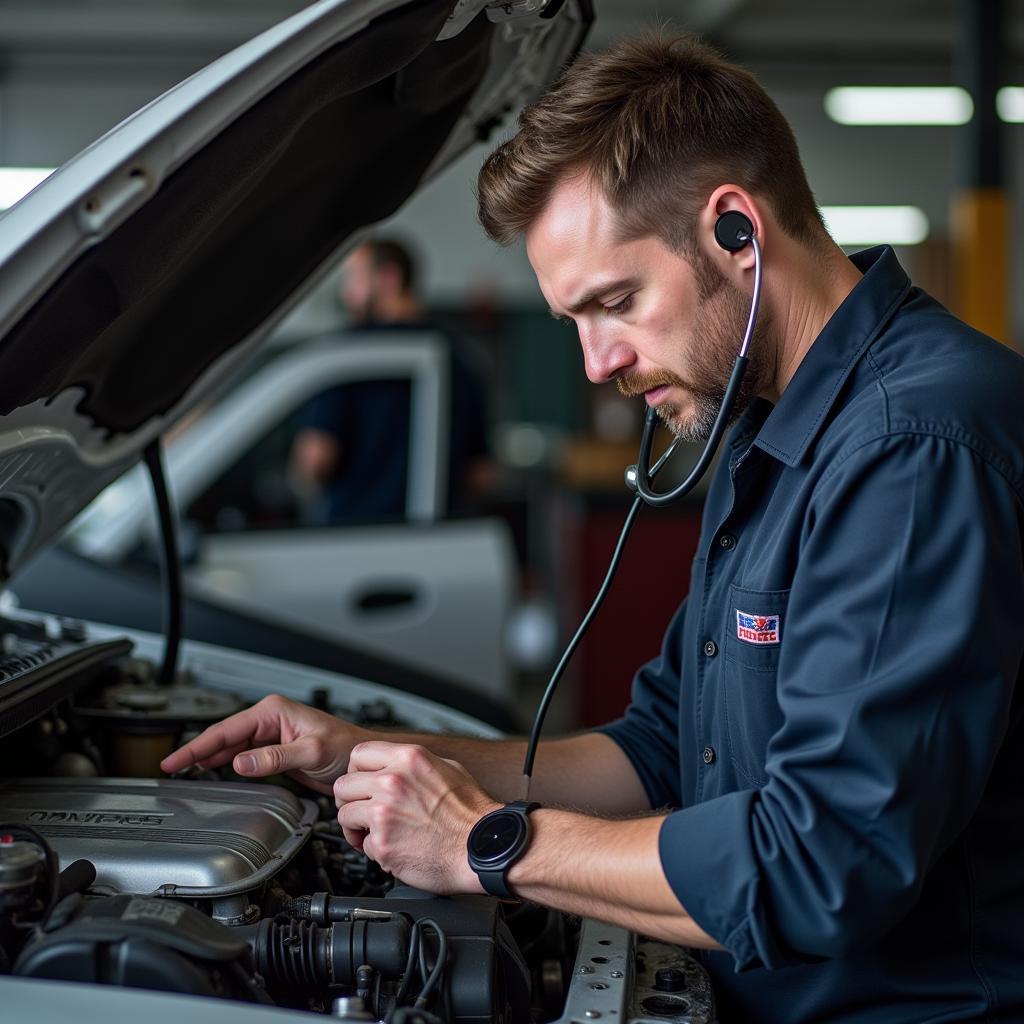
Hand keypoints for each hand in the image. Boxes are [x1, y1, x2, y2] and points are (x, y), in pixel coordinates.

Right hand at [160, 694, 369, 794]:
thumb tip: (241, 762)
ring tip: (183, 770)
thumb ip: (275, 758)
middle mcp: (270, 720)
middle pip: (223, 736)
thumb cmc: (345, 746)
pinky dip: (224, 763)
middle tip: (169, 767)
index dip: (197, 746)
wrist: (360, 760)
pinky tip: (212, 770)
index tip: (175, 760)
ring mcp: (271, 736)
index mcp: (274, 711)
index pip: (226, 729)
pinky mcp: (274, 751)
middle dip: (196, 750)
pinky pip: (242, 756)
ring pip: (230, 747)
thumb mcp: (310, 752)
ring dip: (208, 757)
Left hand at [334, 741, 499, 893]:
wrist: (483, 848)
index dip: (357, 771)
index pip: (358, 754)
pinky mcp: (382, 843)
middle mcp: (393, 781)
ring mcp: (384, 812)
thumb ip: (415, 765)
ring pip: (344, 815)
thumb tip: (395, 766)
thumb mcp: (448, 769)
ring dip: (357, 826)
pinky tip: (392, 848)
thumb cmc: (472, 813)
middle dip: (351, 800)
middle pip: (343, 785)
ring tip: (374, 832)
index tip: (362, 782)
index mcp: (409, 759)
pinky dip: (374, 849)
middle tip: (363, 811)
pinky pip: (362, 844)